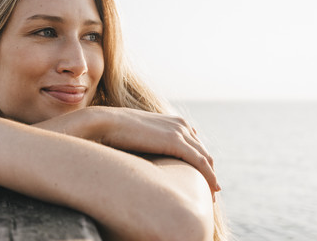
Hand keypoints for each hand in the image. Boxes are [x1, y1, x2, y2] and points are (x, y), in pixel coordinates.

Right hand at [35, 106, 219, 193]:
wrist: (104, 123)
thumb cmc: (116, 132)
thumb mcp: (138, 136)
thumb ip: (149, 144)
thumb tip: (146, 157)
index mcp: (173, 121)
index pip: (195, 143)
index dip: (200, 160)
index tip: (201, 176)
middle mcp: (181, 124)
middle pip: (203, 151)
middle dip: (208, 170)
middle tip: (210, 189)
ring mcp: (180, 131)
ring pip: (205, 158)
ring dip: (210, 176)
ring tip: (212, 194)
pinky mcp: (176, 141)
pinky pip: (200, 162)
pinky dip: (208, 176)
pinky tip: (212, 189)